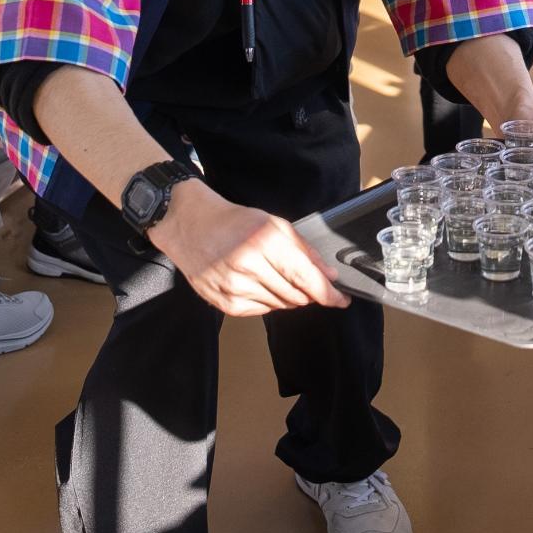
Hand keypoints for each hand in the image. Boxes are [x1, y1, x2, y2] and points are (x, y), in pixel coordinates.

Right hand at [148, 180, 348, 317]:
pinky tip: (260, 284)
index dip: (328, 294)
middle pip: (296, 296)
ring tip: (277, 276)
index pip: (306, 278)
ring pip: (280, 306)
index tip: (341, 299)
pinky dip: (268, 301)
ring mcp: (234, 288)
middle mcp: (248, 267)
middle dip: (310, 293)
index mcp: (264, 242)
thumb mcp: (274, 224)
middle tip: (310, 283)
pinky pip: (260, 311)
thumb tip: (328, 275)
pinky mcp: (224, 303)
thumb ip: (304, 250)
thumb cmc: (233, 221)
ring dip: (289, 297)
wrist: (191, 226)